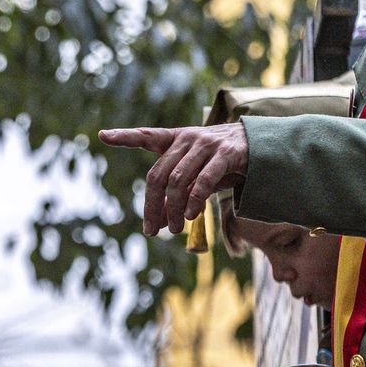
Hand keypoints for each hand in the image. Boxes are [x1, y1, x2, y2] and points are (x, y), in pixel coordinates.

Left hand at [98, 123, 248, 234]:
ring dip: (172, 209)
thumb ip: (175, 191)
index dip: (124, 136)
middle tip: (152, 230)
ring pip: (178, 180)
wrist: (263, 147)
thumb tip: (156, 220)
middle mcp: (188, 139)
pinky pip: (203, 181)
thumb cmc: (222, 162)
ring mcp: (206, 144)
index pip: (146, 136)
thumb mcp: (196, 174)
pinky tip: (190, 216)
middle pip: (158, 174)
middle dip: (152, 205)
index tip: (102, 135)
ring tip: (174, 228)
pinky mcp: (226, 154)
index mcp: (176, 139)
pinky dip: (194, 201)